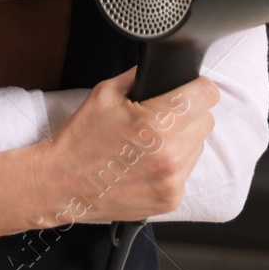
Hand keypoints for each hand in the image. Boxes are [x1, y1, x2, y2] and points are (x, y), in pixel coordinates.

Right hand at [29, 66, 219, 225]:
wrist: (62, 183)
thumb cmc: (81, 138)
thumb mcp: (104, 94)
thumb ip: (138, 77)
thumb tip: (163, 70)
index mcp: (155, 121)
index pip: (206, 95)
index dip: (197, 88)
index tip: (189, 90)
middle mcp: (171, 153)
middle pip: (206, 120)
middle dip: (187, 114)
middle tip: (160, 117)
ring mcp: (173, 179)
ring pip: (199, 146)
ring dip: (182, 140)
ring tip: (150, 142)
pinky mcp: (172, 198)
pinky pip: (187, 172)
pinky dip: (173, 165)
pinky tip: (147, 163)